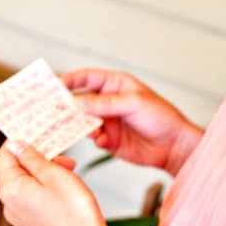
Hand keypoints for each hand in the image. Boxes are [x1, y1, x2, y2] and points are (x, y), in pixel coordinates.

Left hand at [0, 140, 107, 225]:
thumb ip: (32, 158)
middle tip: (65, 161)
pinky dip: (46, 197)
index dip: (19, 144)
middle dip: (39, 162)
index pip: (4, 157)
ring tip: (69, 179)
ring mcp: (20, 222)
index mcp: (10, 190)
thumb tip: (16, 146)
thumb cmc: (75, 212)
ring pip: (26, 190)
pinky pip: (33, 206)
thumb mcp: (55, 174)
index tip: (36, 137)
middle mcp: (9, 207)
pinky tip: (66, 199)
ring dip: (44, 179)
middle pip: (17, 173)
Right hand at [64, 69, 201, 175]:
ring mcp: (107, 121)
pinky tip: (100, 141)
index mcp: (114, 84)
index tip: (53, 87)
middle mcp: (108, 101)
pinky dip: (92, 139)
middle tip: (51, 110)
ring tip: (71, 127)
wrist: (175, 147)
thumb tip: (76, 102)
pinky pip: (92, 138)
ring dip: (76, 124)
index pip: (86, 78)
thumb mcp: (133, 103)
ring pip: (82, 120)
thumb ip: (104, 103)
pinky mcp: (109, 140)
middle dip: (66, 105)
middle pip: (80, 100)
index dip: (69, 81)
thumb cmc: (161, 117)